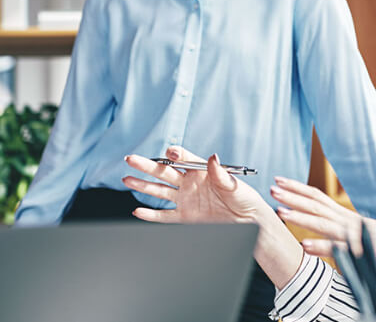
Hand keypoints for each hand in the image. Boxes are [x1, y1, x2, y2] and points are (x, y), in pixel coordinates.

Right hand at [123, 147, 269, 224]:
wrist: (248, 222)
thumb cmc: (245, 199)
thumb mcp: (235, 184)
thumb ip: (221, 173)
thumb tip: (212, 157)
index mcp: (201, 171)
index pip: (183, 159)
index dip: (175, 154)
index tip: (169, 153)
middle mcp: (190, 183)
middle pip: (164, 172)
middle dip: (147, 165)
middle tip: (131, 159)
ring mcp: (185, 200)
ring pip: (159, 191)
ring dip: (143, 185)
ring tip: (126, 179)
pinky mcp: (185, 217)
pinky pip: (165, 216)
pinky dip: (151, 215)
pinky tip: (138, 211)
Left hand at [271, 177, 375, 288]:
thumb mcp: (358, 233)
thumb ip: (339, 229)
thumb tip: (318, 231)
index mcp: (346, 216)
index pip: (318, 197)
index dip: (298, 188)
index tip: (280, 180)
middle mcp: (348, 220)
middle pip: (316, 204)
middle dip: (293, 195)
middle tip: (273, 187)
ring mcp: (353, 235)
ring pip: (323, 222)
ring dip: (300, 216)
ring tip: (280, 210)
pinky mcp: (360, 251)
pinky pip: (338, 249)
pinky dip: (321, 246)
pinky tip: (304, 245)